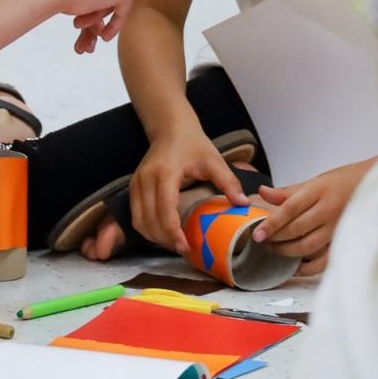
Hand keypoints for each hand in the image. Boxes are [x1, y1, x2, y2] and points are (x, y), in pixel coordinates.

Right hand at [130, 129, 249, 254]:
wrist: (171, 128)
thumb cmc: (193, 144)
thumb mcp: (214, 160)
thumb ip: (228, 182)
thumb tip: (243, 204)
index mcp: (165, 173)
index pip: (164, 209)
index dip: (173, 232)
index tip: (186, 247)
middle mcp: (146, 179)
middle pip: (149, 220)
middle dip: (165, 240)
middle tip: (184, 250)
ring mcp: (137, 184)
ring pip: (139, 221)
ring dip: (155, 237)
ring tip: (175, 244)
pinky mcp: (134, 187)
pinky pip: (136, 216)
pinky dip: (148, 229)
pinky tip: (164, 234)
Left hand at [252, 160, 373, 276]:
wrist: (375, 185)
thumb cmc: (343, 181)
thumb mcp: (316, 181)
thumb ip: (288, 191)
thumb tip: (262, 192)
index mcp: (319, 190)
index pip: (290, 209)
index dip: (272, 223)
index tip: (257, 234)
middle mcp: (329, 209)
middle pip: (297, 229)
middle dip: (276, 238)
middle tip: (263, 241)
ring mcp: (338, 227)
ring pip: (308, 246)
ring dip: (288, 251)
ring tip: (275, 249)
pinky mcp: (345, 240)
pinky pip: (325, 260)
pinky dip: (308, 268)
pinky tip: (295, 267)